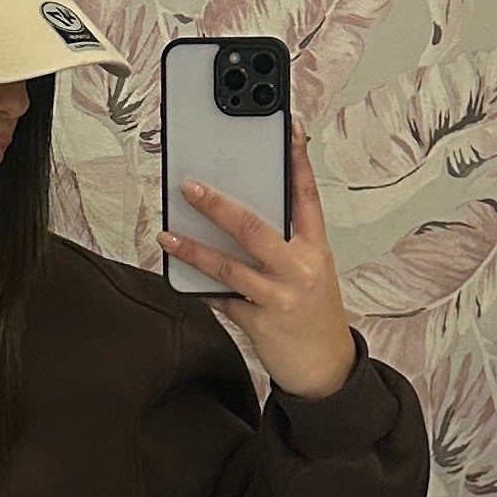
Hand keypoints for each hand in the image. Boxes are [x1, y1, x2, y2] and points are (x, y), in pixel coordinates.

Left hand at [160, 123, 357, 397]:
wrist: (328, 369)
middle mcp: (300, 268)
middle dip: (218, 205)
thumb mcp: (311, 271)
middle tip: (190, 187)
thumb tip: (237, 218)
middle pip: (254, 228)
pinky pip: (222, 300)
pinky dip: (200, 288)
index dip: (298, 160)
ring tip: (168, 235)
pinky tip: (181, 275)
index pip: (306, 195)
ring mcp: (280, 296)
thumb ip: (284, 244)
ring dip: (193, 249)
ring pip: (229, 266)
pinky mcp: (260, 322)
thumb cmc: (314, 314)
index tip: (289, 128)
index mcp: (315, 248)